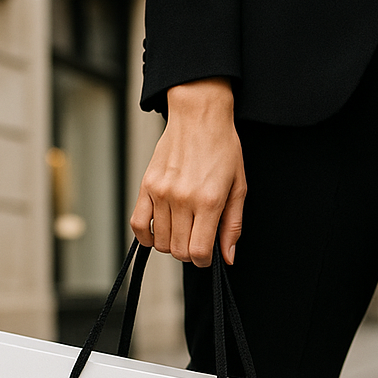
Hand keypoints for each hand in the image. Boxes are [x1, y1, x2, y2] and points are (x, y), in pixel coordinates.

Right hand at [131, 78, 246, 266]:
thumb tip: (228, 258)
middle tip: (197, 239)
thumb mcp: (239, 187)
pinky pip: (138, 224)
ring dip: (171, 243)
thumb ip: (232, 226)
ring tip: (182, 230)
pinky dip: (146, 237)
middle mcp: (183, 199)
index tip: (208, 255)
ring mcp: (161, 192)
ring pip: (160, 241)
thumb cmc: (223, 149)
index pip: (199, 252)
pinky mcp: (147, 185)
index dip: (204, 261)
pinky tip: (157, 233)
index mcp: (209, 201)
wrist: (199, 116)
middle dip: (189, 253)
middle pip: (178, 250)